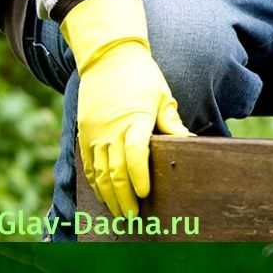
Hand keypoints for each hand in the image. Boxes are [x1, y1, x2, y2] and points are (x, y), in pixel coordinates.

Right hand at [61, 0, 189, 217]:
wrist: (109, 56)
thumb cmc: (141, 75)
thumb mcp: (163, 95)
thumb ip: (171, 122)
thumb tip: (188, 142)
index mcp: (135, 118)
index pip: (134, 155)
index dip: (139, 177)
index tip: (145, 194)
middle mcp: (112, 128)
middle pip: (115, 171)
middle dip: (123, 197)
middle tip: (132, 217)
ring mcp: (95, 132)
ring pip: (99, 173)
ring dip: (108, 195)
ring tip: (118, 212)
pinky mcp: (84, 132)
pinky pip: (88, 164)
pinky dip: (94, 182)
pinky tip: (102, 194)